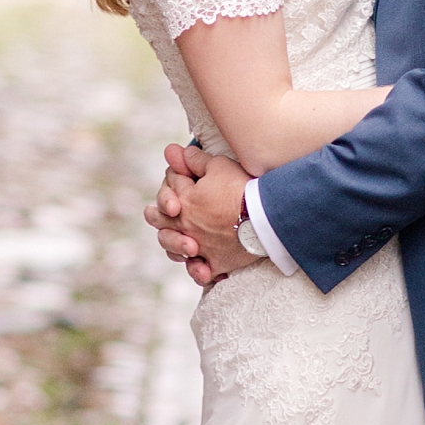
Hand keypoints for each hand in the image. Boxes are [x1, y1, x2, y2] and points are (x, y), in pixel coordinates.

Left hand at [150, 143, 260, 282]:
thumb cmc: (242, 188)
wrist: (266, 217)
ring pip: (173, 249)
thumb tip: (175, 152)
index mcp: (182, 201)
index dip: (177, 173)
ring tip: (182, 238)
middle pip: (159, 220)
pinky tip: (200, 265)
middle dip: (158, 213)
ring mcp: (198, 246)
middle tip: (162, 211)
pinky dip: (198, 271)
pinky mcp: (216, 263)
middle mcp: (185, 226)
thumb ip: (195, 160)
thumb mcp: (219, 166)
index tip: (183, 167)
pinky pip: (200, 272)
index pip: (172, 184)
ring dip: (174, 243)